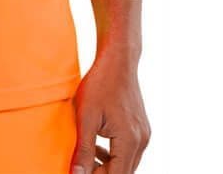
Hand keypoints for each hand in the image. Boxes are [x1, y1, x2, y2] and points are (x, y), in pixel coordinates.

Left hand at [70, 50, 149, 172]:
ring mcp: (144, 134)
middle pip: (123, 172)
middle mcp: (142, 140)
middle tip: (80, 166)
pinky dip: (114, 154)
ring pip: (126, 163)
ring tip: (85, 158)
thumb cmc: (99, 84)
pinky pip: (128, 150)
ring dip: (107, 166)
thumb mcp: (86, 117)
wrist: (118, 60)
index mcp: (130, 140)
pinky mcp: (141, 128)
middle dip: (101, 173)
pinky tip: (97, 147)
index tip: (78, 172)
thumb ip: (84, 149)